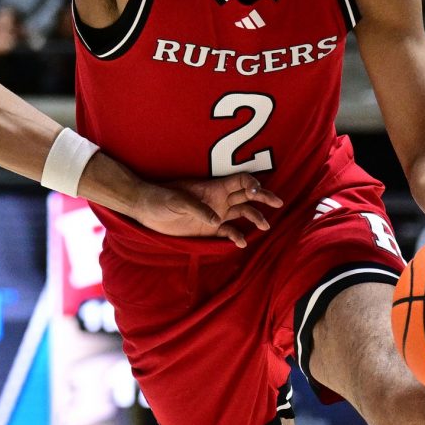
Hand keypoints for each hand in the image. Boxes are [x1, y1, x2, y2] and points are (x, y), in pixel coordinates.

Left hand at [131, 174, 283, 247]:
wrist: (146, 210)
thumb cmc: (160, 198)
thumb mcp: (176, 200)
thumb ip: (197, 208)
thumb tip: (217, 220)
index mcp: (213, 188)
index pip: (239, 182)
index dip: (251, 184)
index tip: (257, 193)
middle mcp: (218, 199)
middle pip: (246, 196)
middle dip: (263, 197)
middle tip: (279, 202)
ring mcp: (215, 214)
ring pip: (241, 213)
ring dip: (254, 217)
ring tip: (266, 226)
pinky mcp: (207, 229)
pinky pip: (227, 231)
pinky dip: (236, 236)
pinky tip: (241, 242)